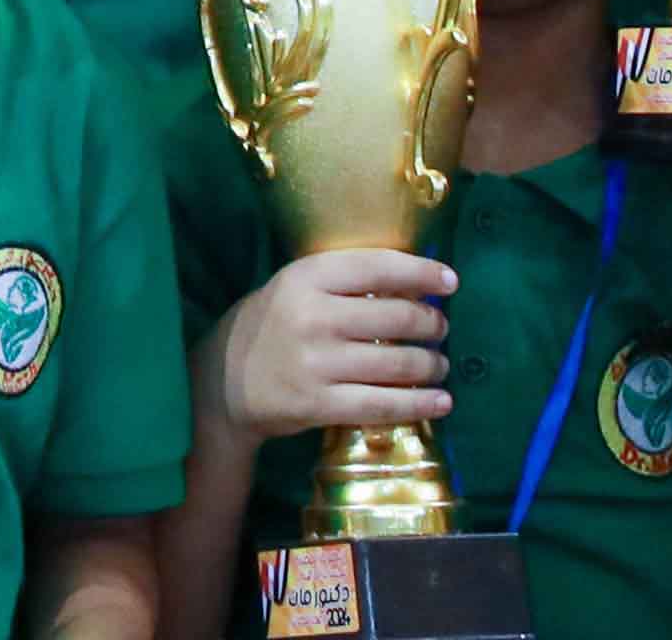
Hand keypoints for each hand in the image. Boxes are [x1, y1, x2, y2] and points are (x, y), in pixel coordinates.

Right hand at [211, 251, 454, 443]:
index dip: (421, 272)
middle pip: (396, 317)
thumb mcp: (294, 289)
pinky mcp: (320, 404)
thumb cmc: (270, 327)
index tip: (450, 281)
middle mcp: (311, 316)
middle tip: (441, 328)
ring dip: (432, 365)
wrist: (221, 383)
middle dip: (432, 324)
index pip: (376, 267)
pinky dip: (421, 403)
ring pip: (398, 363)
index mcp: (304, 278)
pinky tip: (441, 401)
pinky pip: (385, 405)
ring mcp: (315, 363)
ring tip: (439, 365)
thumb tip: (415, 282)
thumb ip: (343, 284)